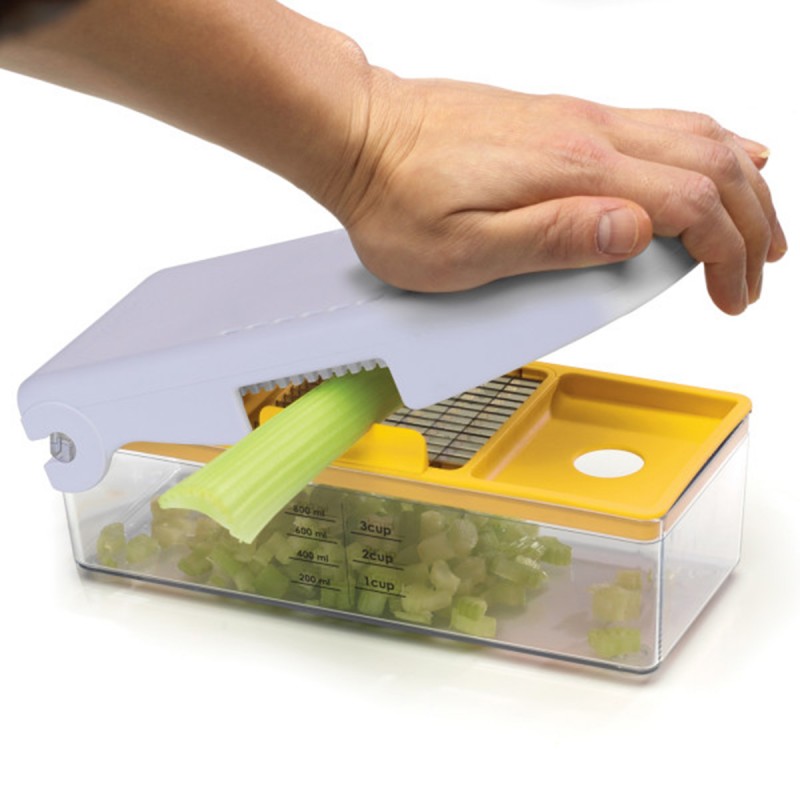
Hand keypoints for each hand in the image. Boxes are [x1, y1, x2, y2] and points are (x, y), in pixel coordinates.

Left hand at [331, 73, 786, 313]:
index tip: (734, 295)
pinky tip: (712, 156)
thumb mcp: (464, 249)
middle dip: (752, 221)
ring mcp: (578, 119)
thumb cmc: (397, 199)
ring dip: (738, 180)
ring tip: (757, 223)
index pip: (690, 206)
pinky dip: (703, 144)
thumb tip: (640, 232)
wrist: (359, 135)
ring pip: (692, 135)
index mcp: (574, 172)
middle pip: (710, 164)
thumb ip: (555, 239)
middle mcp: (589, 134)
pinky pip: (656, 122)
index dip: (727, 255)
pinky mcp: (560, 118)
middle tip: (761, 269)